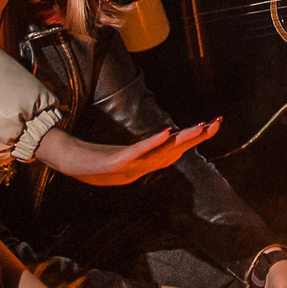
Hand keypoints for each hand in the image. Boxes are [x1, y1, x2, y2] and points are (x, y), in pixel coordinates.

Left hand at [35, 120, 222, 187]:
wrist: (70, 164)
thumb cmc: (96, 161)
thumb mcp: (125, 155)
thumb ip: (145, 149)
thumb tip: (163, 139)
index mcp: (148, 161)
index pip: (178, 148)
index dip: (197, 137)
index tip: (215, 122)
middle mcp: (144, 164)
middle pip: (176, 149)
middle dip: (198, 136)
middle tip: (216, 122)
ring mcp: (131, 165)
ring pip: (162, 152)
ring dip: (182, 139)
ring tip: (200, 127)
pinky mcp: (116, 162)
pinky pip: (138, 151)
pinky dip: (153, 143)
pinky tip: (167, 132)